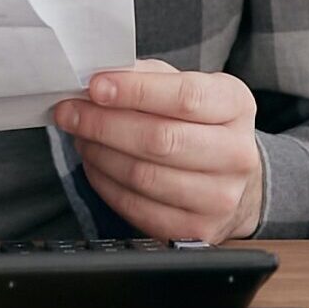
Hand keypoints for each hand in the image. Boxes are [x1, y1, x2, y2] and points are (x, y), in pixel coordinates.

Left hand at [53, 60, 263, 242]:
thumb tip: (102, 78)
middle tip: (71, 112)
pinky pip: (135, 206)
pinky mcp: (196, 230)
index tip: (96, 86)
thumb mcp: (190, 88)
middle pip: (159, 139)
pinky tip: (96, 164)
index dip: (136, 91)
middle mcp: (236, 154)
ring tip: (82, 136)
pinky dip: (104, 182)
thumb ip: (150, 77)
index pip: (185, 97)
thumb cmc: (203, 126)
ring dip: (99, 153)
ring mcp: (219, 197)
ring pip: (142, 175)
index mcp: (236, 106)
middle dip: (103, 124)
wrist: (237, 181)